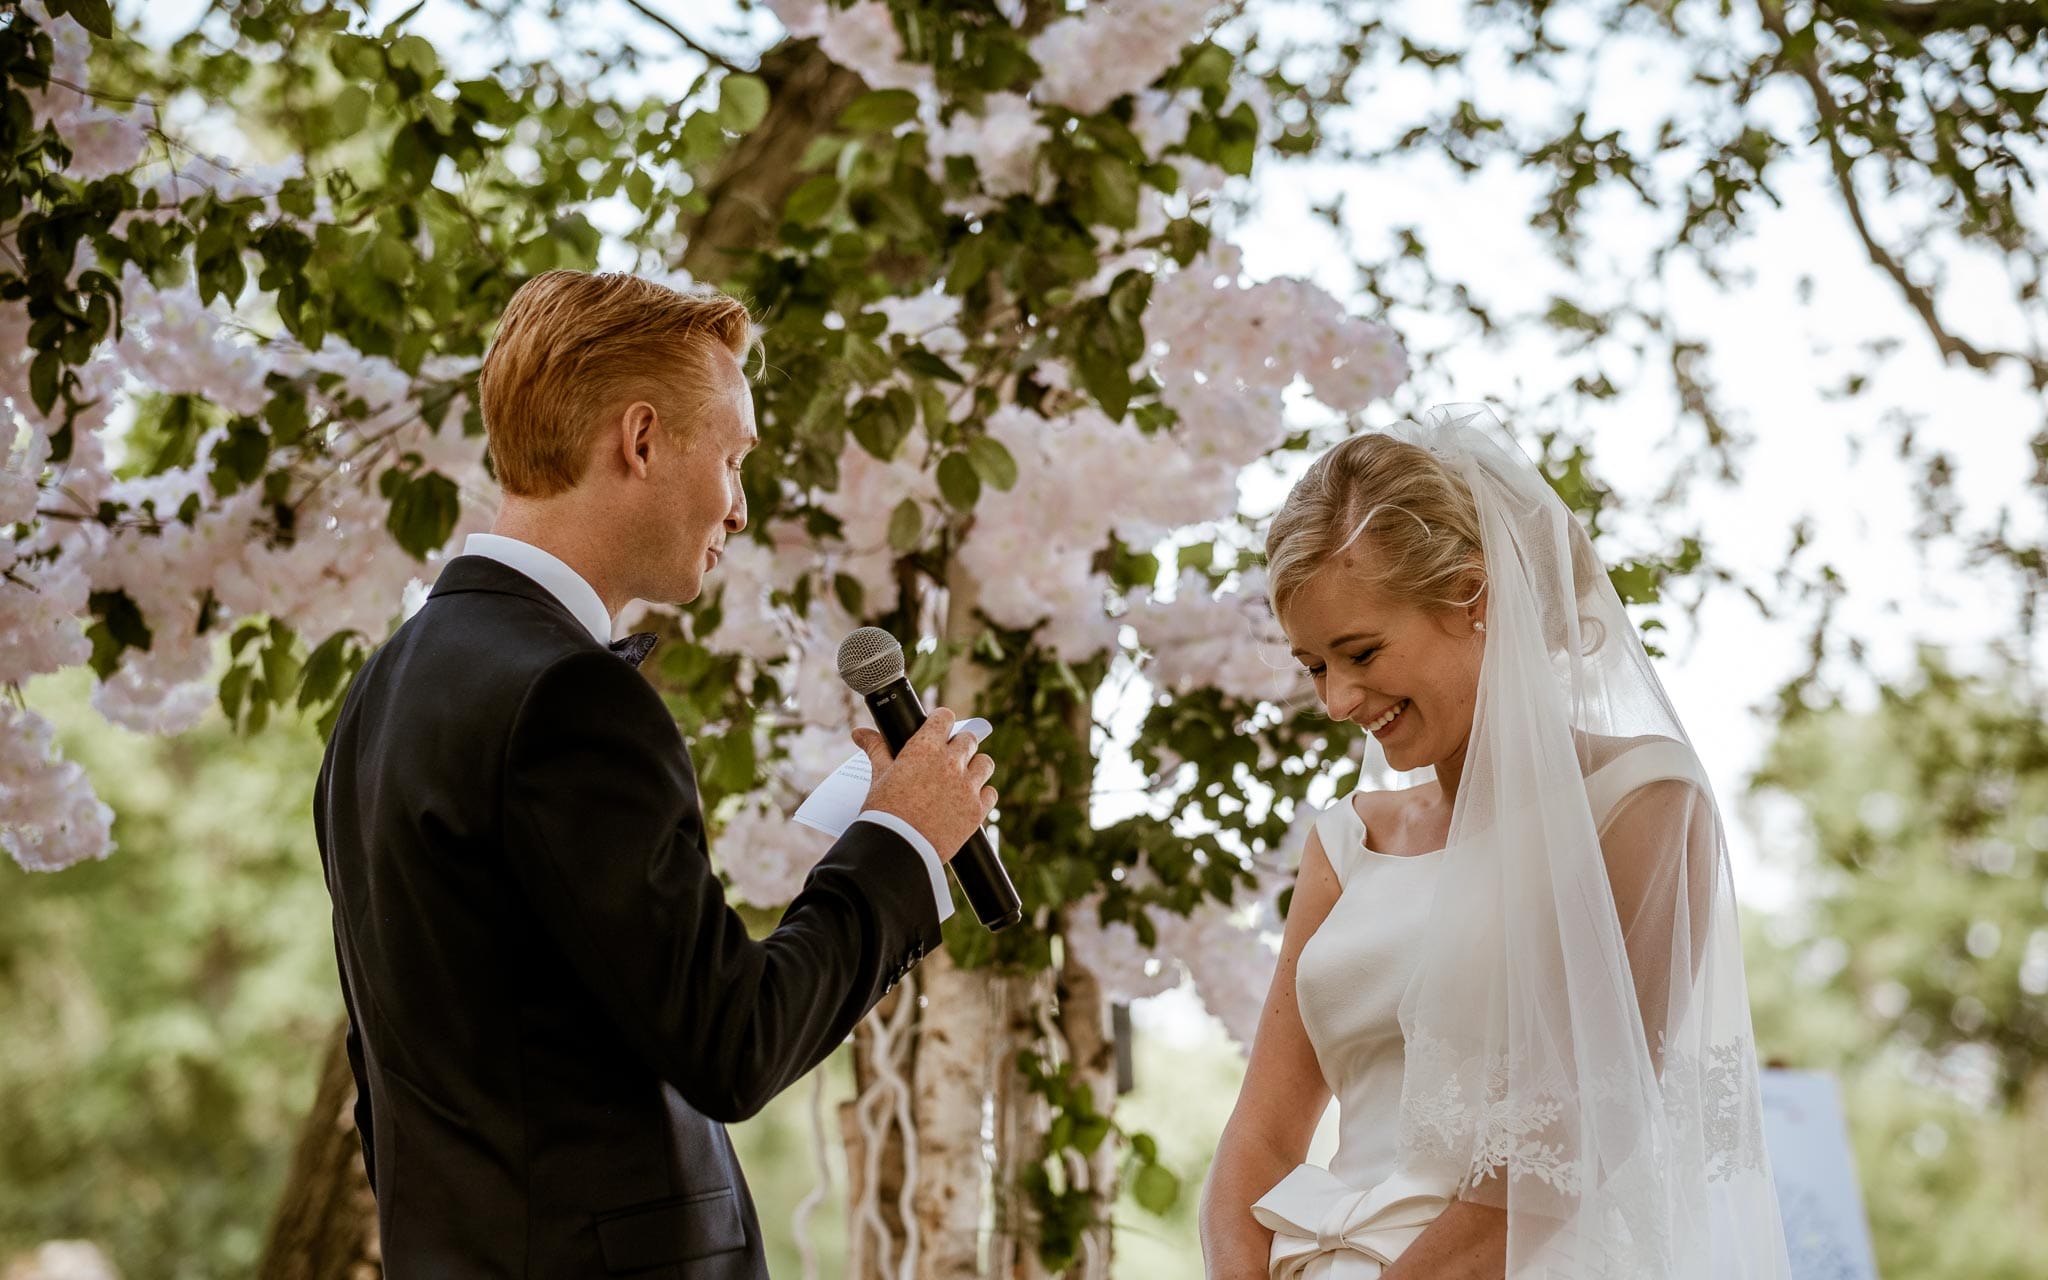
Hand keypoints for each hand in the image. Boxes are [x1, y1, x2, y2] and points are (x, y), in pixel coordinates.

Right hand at [852, 707, 997, 862]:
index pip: (944, 718)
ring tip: (961, 779)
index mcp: (924, 748)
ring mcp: (966, 786)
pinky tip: (968, 801)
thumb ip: (876, 749)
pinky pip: (990, 793)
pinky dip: (982, 795)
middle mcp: (950, 762)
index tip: (938, 731)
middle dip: (959, 746)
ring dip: (975, 767)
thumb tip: (860, 733)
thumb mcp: (879, 776)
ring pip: (985, 763)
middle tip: (947, 760)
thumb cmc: (883, 812)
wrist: (897, 849)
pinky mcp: (976, 810)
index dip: (942, 722)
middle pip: (968, 739)